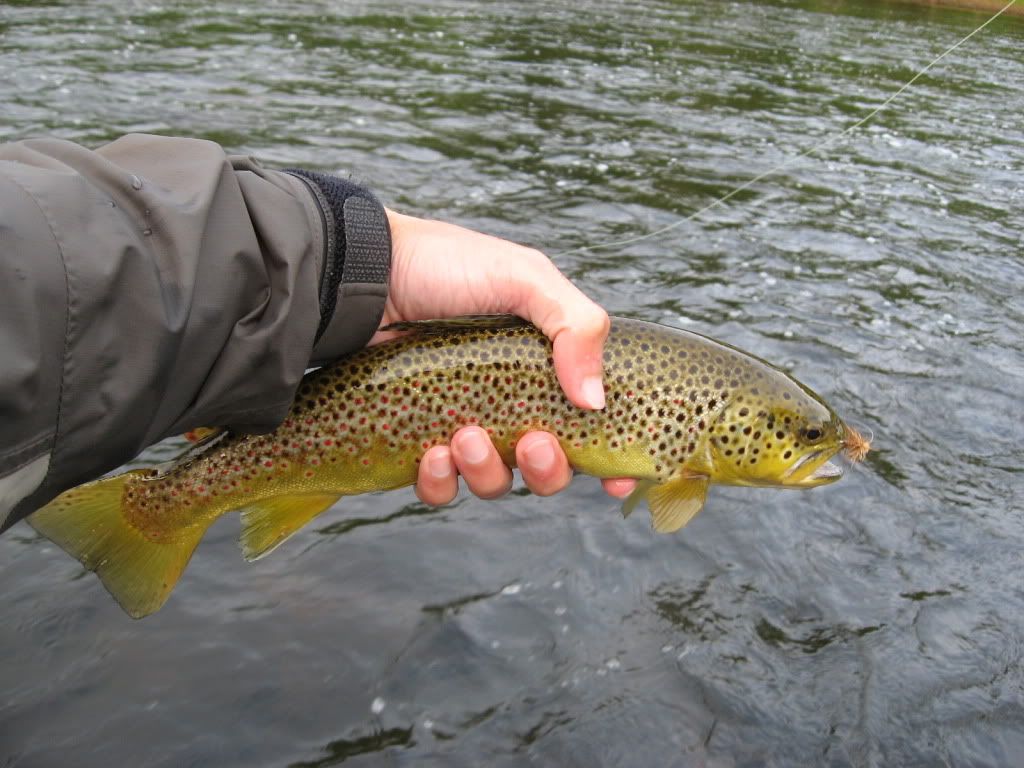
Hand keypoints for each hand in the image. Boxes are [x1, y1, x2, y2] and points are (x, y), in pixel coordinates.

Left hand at [377, 210, 635, 503]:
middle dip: (547, 469)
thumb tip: (595, 401)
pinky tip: (432, 454)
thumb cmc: (446, 266)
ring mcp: (463, 424)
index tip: (615, 479)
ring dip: (488, 472)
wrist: (363, 271)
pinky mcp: (416, 441)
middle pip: (546, 469)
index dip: (607, 461)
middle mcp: (509, 404)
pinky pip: (439, 487)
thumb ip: (576, 327)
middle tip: (532, 443)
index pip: (588, 427)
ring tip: (466, 437)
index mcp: (544, 369)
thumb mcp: (525, 278)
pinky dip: (440, 482)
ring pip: (493, 482)